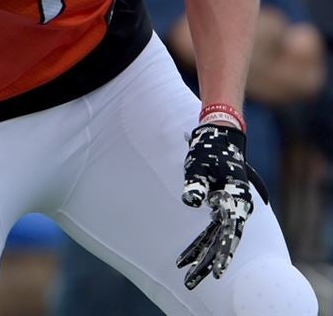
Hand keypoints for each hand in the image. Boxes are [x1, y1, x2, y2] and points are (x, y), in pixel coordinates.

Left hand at [176, 124, 261, 288]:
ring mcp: (228, 210)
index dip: (223, 253)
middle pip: (222, 242)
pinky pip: (208, 232)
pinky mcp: (219, 209)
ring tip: (187, 279)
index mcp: (237, 199)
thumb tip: (192, 203)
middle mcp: (237, 209)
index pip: (230, 233)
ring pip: (215, 240)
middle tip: (191, 284)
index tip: (216, 271)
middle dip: (206, 264)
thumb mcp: (198, 166)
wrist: (217, 136)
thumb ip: (196, 185)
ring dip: (201, 258)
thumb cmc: (209, 150)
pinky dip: (197, 245)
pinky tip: (183, 259)